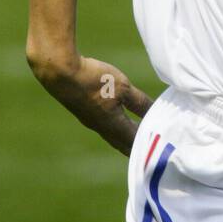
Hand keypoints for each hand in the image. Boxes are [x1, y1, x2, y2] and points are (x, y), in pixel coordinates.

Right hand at [32, 53, 153, 156]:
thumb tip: (157, 113)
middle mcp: (101, 127)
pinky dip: (116, 124)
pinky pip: (104, 122)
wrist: (60, 72)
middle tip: (151, 149)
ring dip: (126, 135)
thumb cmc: (94, 80)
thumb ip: (140, 102)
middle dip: (137, 146)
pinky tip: (117, 115)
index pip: (135, 143)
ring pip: (113, 133)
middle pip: (123, 143)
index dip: (149, 146)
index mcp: (113, 126)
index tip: (162, 148)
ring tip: (138, 134)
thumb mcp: (123, 88)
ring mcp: (90, 119)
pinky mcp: (84, 109)